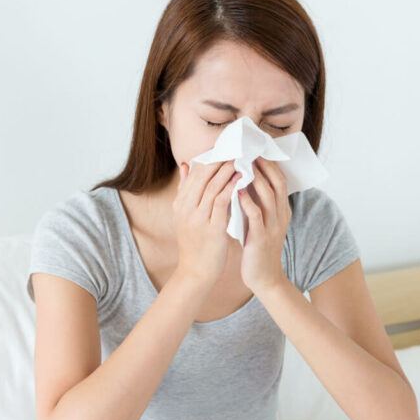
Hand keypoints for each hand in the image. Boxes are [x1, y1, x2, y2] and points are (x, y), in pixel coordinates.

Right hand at [173, 159, 240, 286]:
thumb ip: (185, 190)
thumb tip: (185, 165)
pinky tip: (240, 179)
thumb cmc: (195, 243)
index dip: (208, 159)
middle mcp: (185, 208)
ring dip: (226, 171)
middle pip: (201, 176)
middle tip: (234, 148)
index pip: (193, 173)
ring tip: (239, 159)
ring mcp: (197, 218)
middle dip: (218, 160)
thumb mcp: (184, 215)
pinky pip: (220, 202)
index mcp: (180, 204)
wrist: (196, 272)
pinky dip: (230, 188)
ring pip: (211, 186)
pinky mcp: (210, 228)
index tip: (222, 147)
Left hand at [237, 157, 290, 292]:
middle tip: (248, 150)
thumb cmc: (257, 247)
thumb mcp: (260, 222)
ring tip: (241, 164)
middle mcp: (280, 215)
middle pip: (277, 182)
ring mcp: (273, 226)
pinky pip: (256, 215)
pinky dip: (247, 201)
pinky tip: (237, 191)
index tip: (254, 149)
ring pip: (268, 195)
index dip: (269, 163)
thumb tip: (244, 181)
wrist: (264, 278)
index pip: (279, 180)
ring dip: (255, 178)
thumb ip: (256, 203)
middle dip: (263, 165)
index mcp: (281, 210)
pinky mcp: (262, 238)